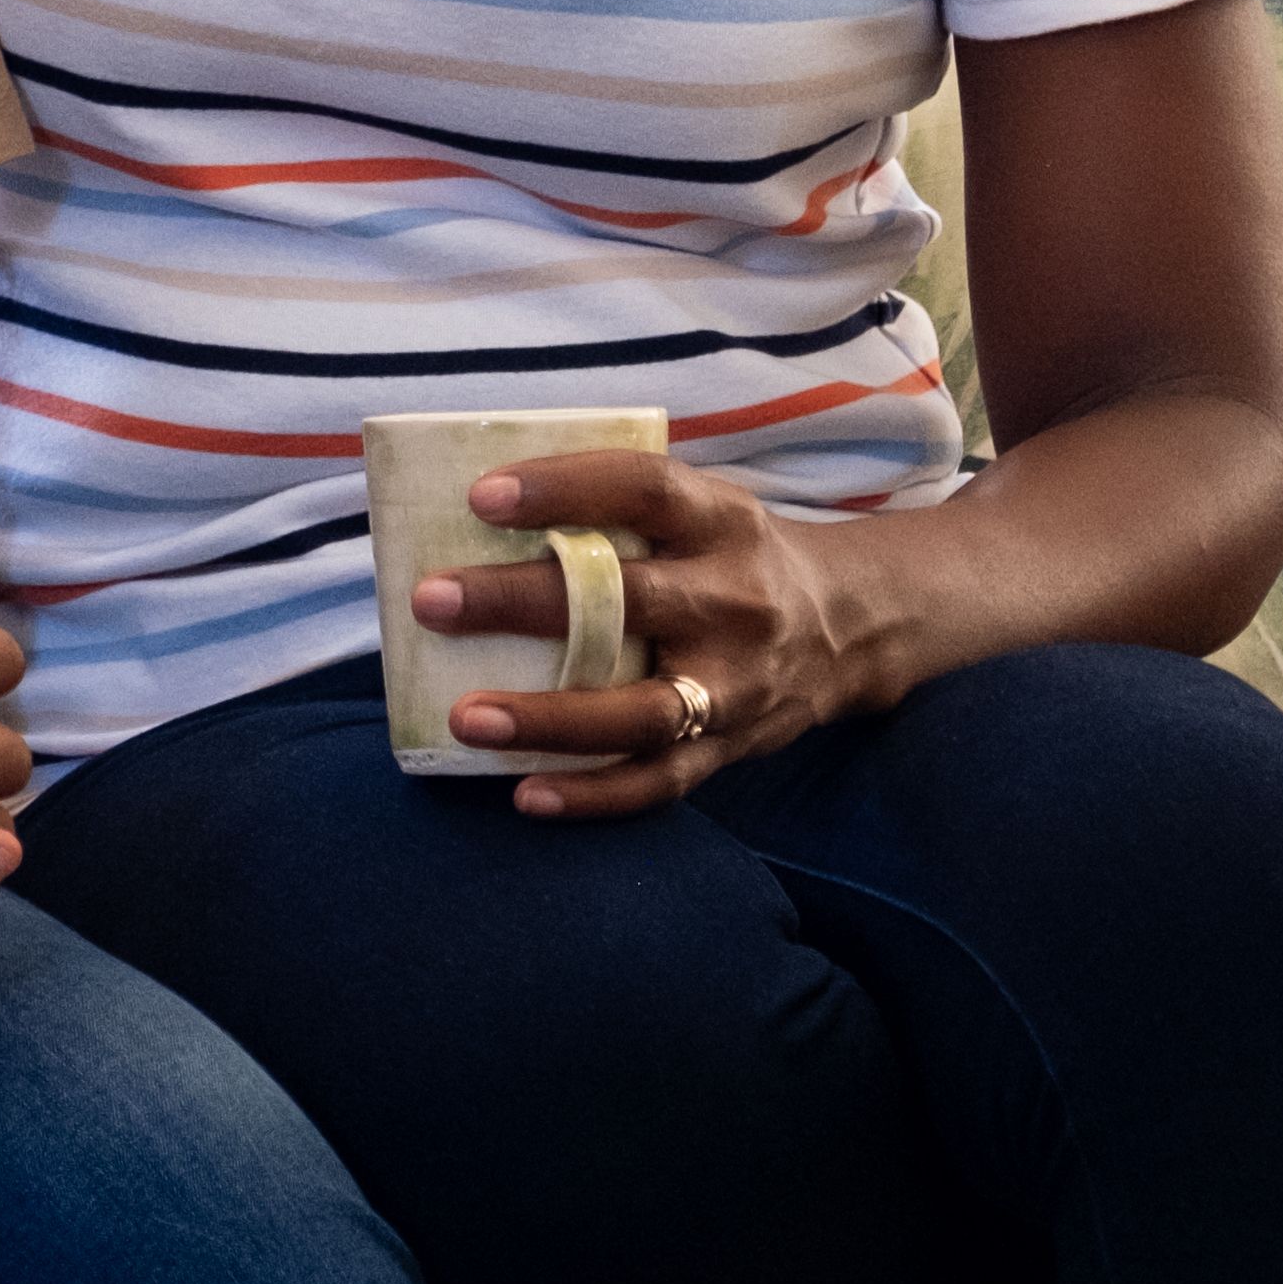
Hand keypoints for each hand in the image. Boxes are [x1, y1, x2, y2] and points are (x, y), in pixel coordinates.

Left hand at [412, 446, 902, 817]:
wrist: (850, 625)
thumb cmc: (730, 554)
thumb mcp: (699, 507)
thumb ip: (616, 506)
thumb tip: (474, 501)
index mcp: (720, 522)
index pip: (644, 489)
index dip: (565, 488)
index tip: (481, 496)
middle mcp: (735, 600)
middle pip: (629, 602)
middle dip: (524, 603)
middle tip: (432, 601)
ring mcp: (736, 683)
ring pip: (643, 711)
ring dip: (549, 720)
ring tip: (464, 716)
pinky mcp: (732, 747)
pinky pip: (661, 781)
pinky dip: (594, 794)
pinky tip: (524, 793)